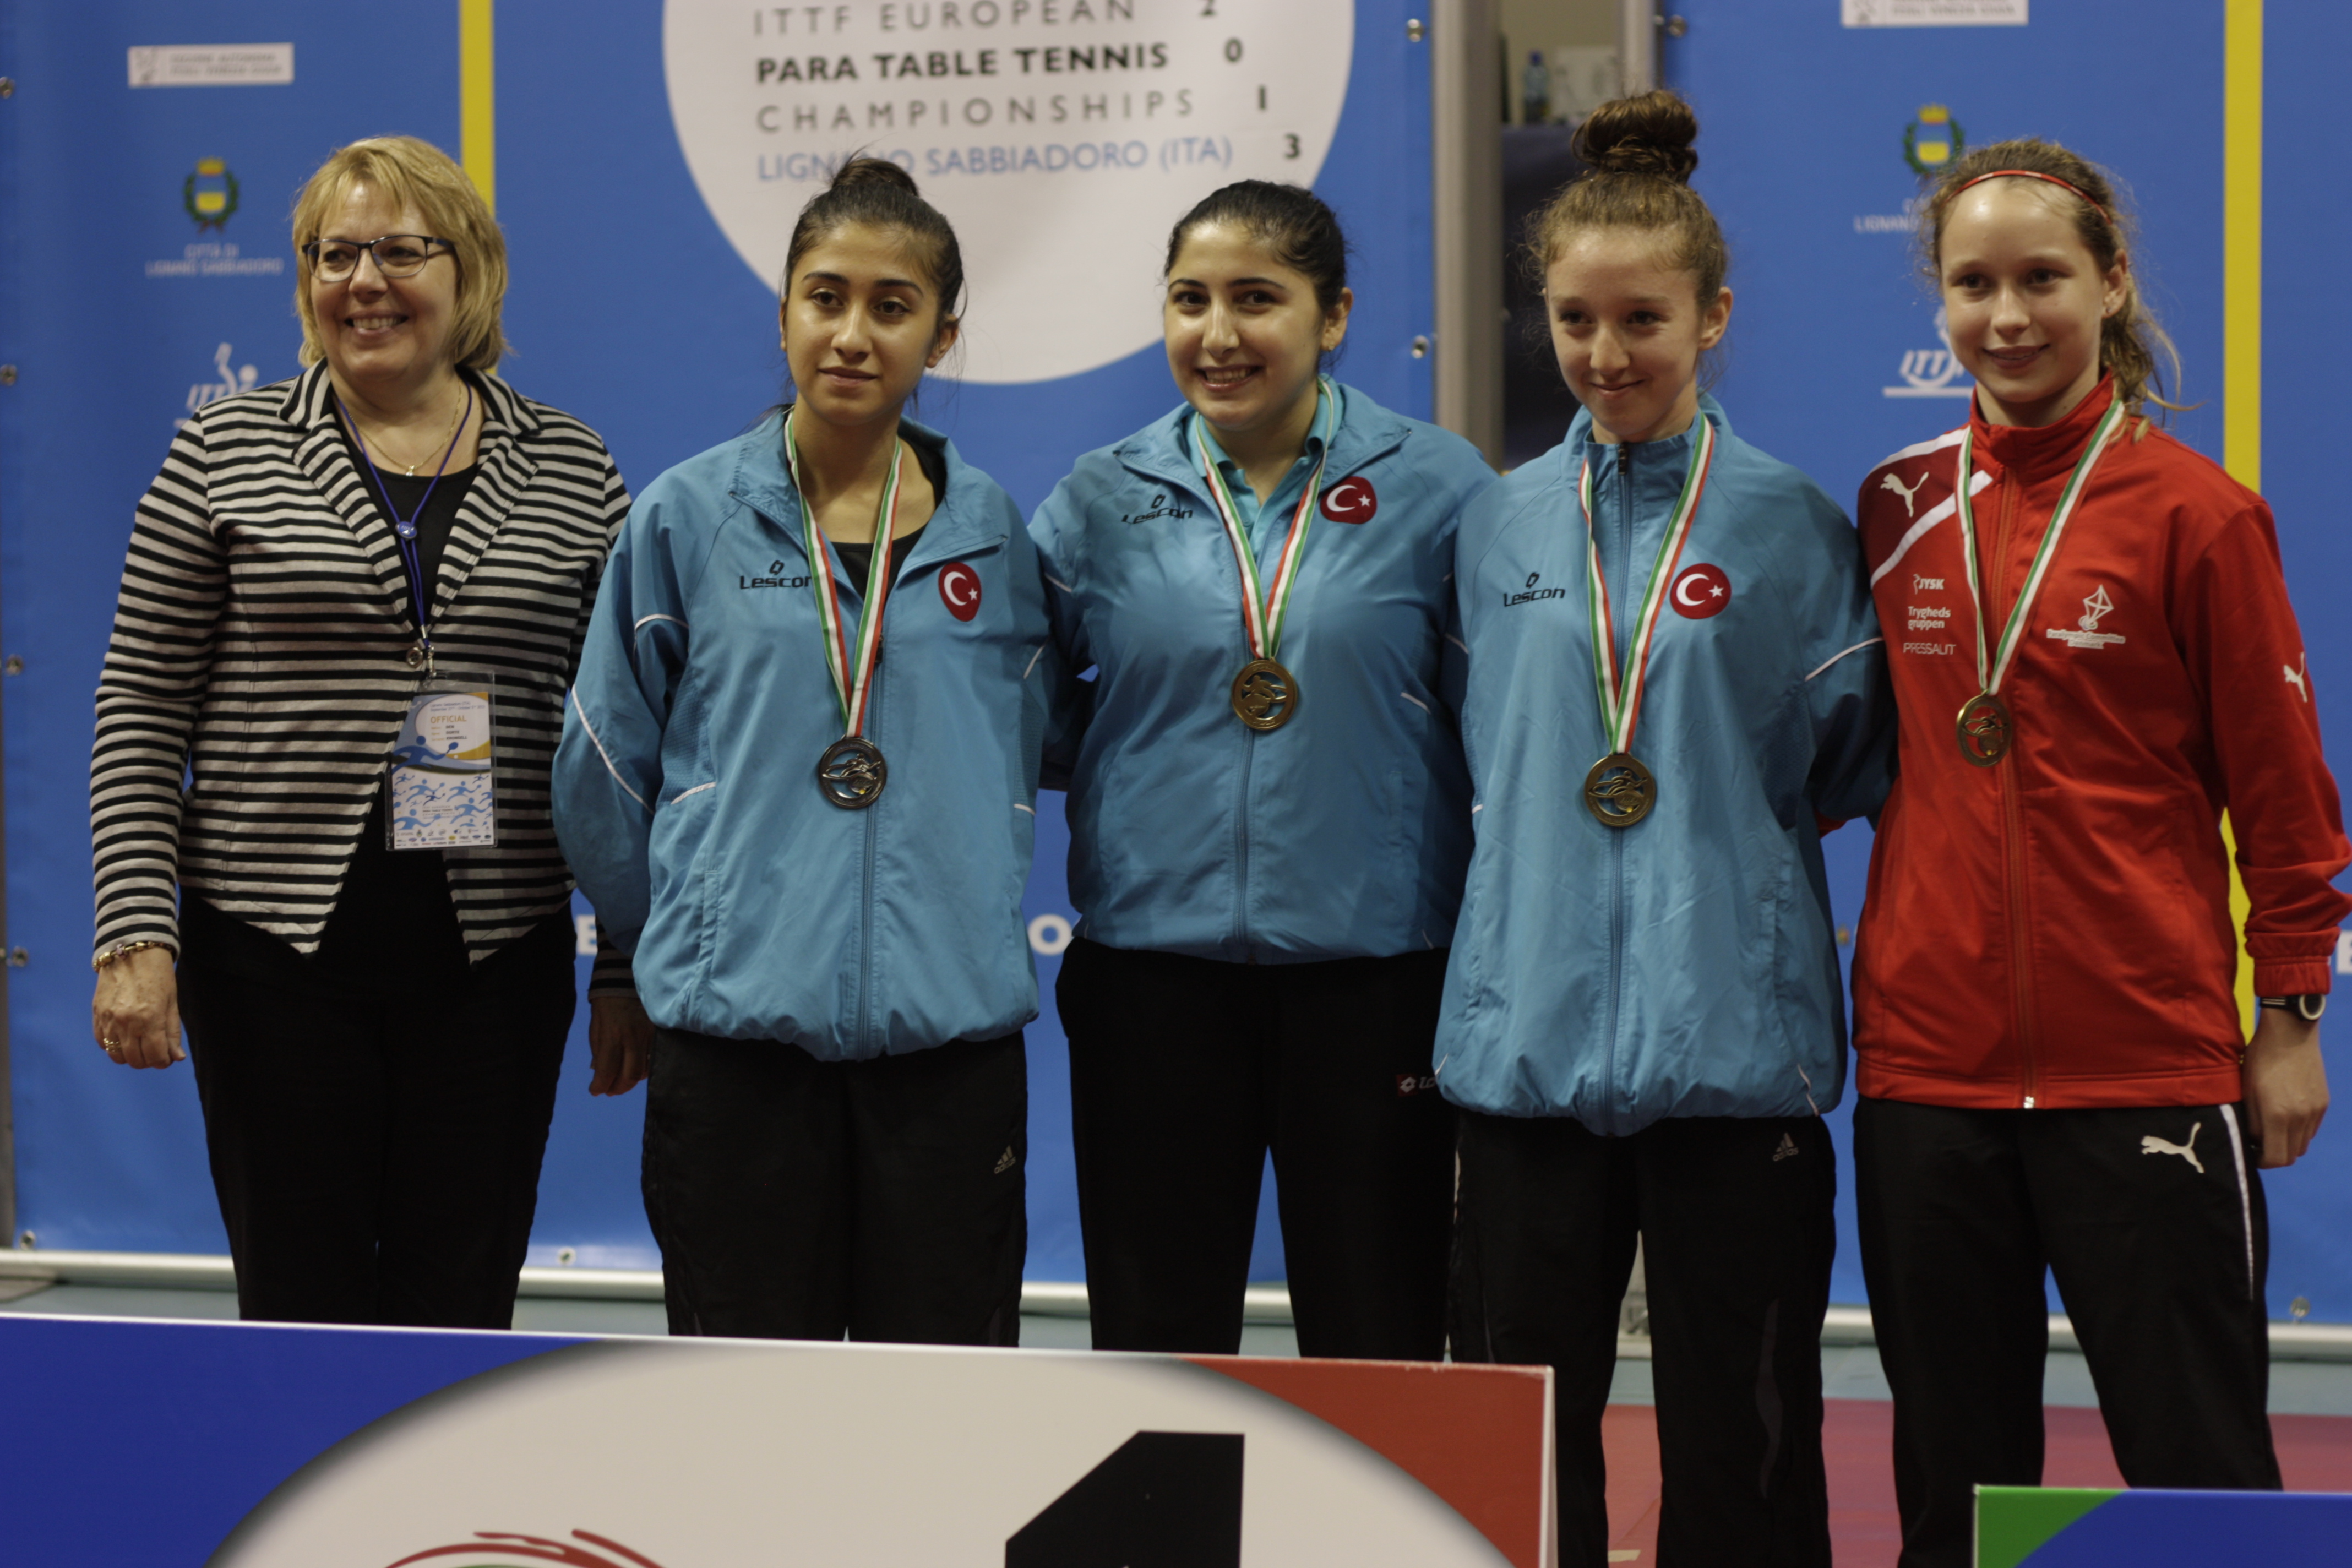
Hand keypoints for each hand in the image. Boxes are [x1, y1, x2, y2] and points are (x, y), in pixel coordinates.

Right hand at [91, 945, 184, 1069]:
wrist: (131, 953)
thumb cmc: (158, 976)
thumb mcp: (172, 1003)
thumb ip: (172, 1032)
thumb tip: (176, 1057)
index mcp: (150, 1019)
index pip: (155, 1056)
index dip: (163, 1062)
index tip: (166, 1058)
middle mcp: (126, 1023)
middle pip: (135, 1060)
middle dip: (147, 1061)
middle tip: (154, 1053)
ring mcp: (108, 1019)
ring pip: (116, 1055)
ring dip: (129, 1056)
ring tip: (139, 1046)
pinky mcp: (97, 1015)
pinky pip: (102, 1042)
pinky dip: (112, 1046)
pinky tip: (123, 1038)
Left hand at [588, 991, 654, 1096]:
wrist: (626, 981)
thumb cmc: (606, 1004)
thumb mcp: (595, 1026)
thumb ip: (598, 1050)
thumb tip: (598, 1072)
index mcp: (612, 1035)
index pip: (607, 1070)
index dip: (600, 1085)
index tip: (595, 1090)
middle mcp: (632, 1038)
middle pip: (629, 1075)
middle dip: (618, 1088)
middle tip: (609, 1091)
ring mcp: (648, 1036)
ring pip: (644, 1070)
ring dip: (631, 1081)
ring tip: (620, 1082)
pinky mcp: (658, 1034)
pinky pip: (654, 1059)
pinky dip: (644, 1070)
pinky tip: (635, 1071)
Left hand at [2244, 1007, 2327, 1168]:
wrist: (2291, 1034)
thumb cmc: (2260, 1059)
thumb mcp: (2246, 1090)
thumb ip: (2251, 1121)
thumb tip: (2254, 1142)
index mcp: (2278, 1115)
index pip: (2276, 1158)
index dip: (2262, 1162)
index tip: (2252, 1155)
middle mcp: (2301, 1117)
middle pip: (2291, 1155)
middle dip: (2275, 1155)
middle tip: (2260, 1144)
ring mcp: (2315, 1111)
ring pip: (2302, 1143)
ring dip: (2287, 1143)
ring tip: (2271, 1129)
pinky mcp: (2323, 1103)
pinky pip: (2311, 1129)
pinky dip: (2299, 1130)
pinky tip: (2286, 1115)